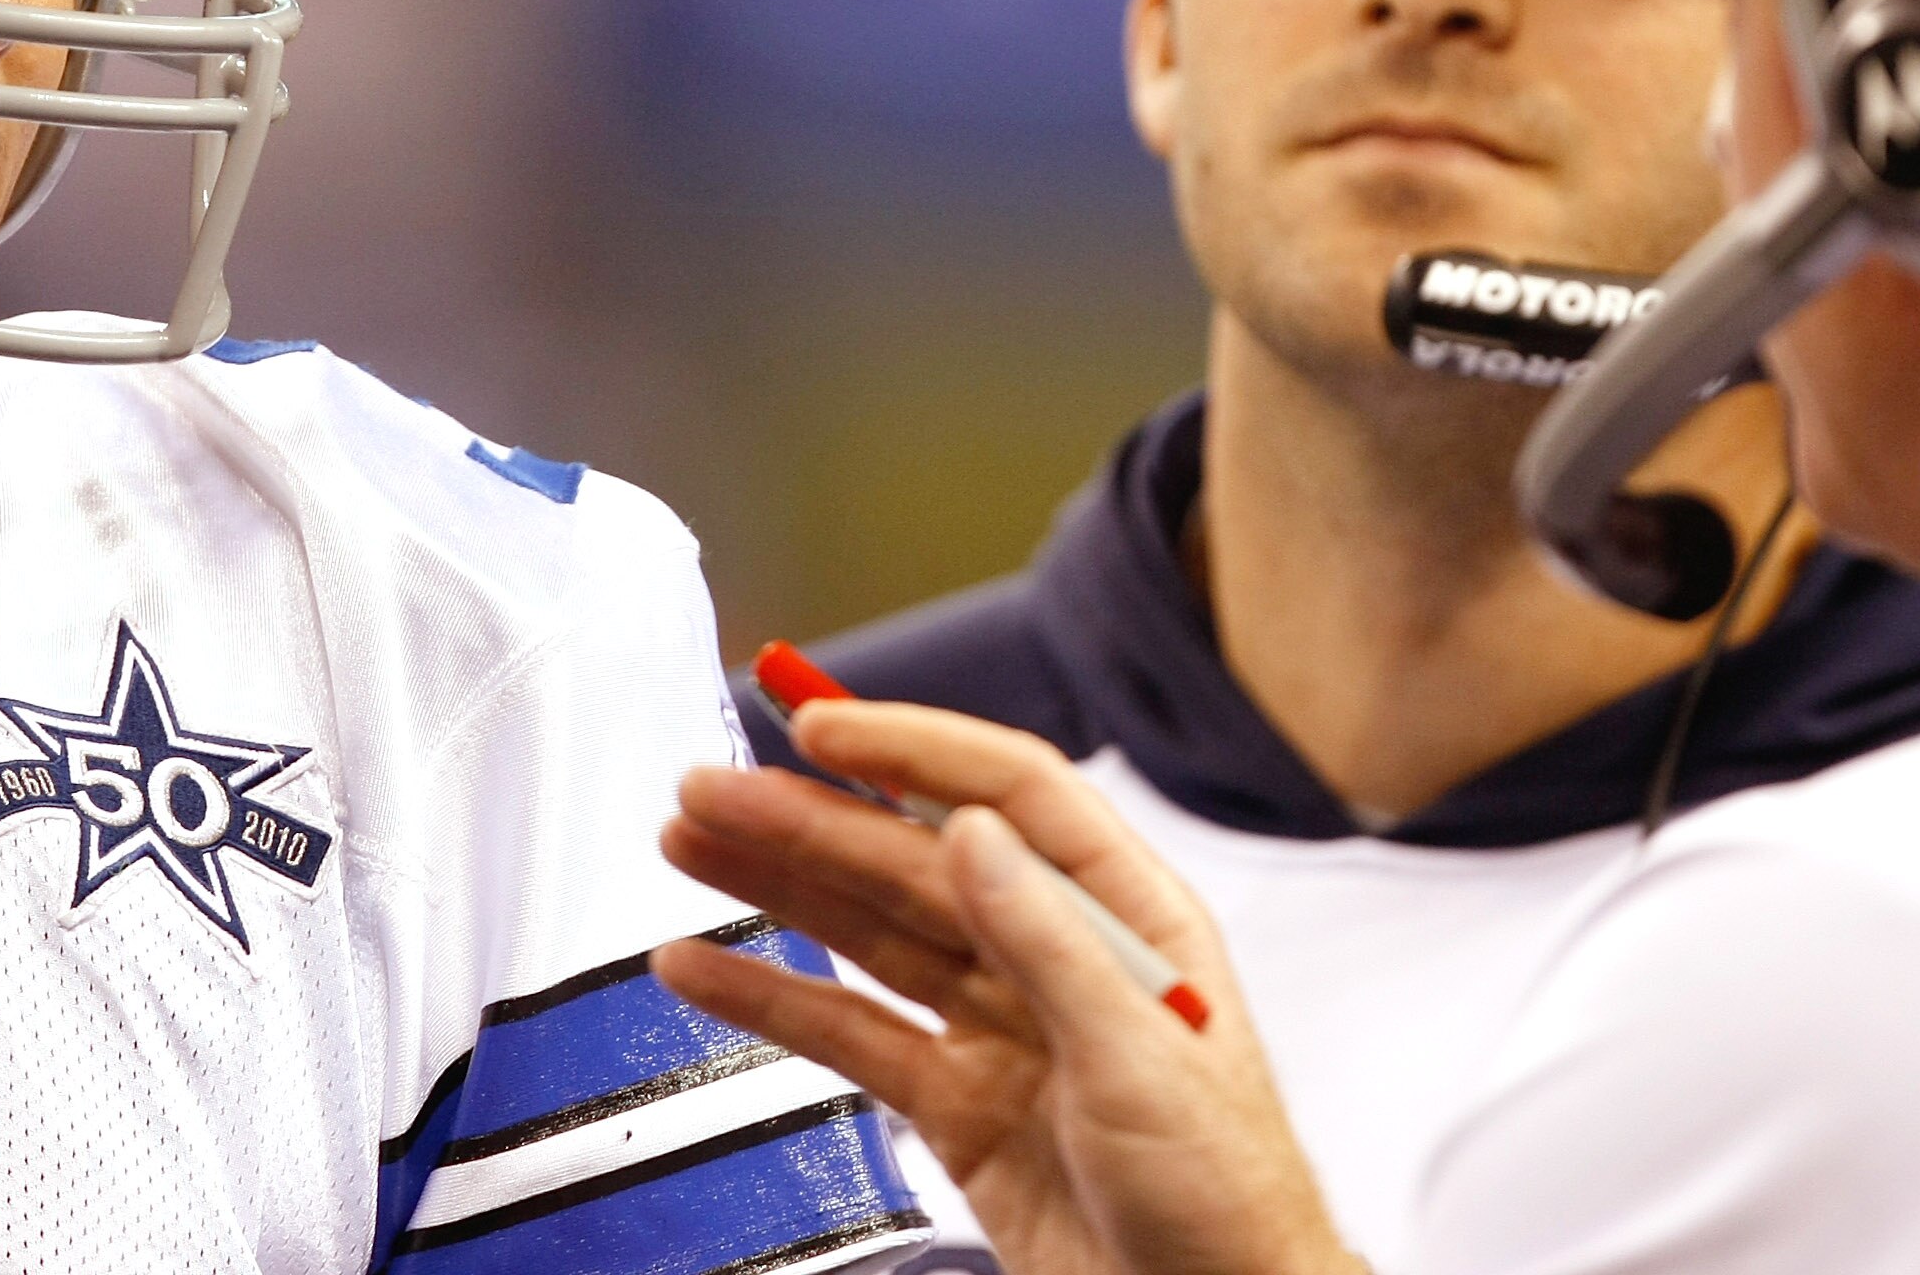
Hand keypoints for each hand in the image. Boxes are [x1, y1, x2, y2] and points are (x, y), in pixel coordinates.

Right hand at [657, 700, 1359, 1274]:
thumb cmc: (1227, 1192)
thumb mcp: (1143, 1054)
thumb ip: (1050, 942)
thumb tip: (977, 835)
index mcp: (1124, 915)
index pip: (1009, 794)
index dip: (910, 751)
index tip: (822, 727)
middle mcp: (1054, 955)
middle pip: (913, 858)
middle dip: (809, 818)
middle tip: (712, 786)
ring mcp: (998, 1027)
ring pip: (868, 933)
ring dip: (778, 884)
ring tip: (691, 841)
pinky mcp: (956, 1103)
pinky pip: (851, 1034)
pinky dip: (772, 1001)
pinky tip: (708, 969)